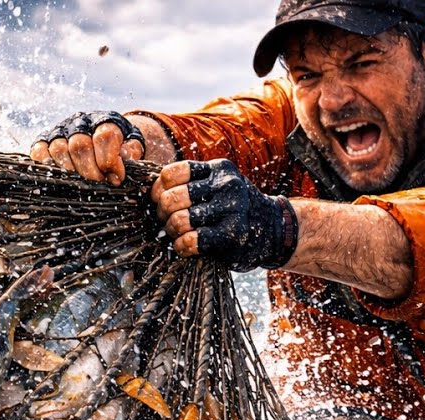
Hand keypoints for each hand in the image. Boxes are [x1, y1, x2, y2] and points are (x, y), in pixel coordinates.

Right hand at [29, 111, 145, 185]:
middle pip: (79, 145)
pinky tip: (63, 178)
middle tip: (98, 183)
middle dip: (90, 171)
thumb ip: (131, 152)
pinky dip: (48, 167)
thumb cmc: (120, 150)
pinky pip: (39, 152)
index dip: (109, 161)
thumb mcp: (132, 149)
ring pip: (58, 149)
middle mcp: (81, 122)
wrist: (104, 143)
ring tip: (82, 184)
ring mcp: (60, 131)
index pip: (104, 136)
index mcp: (105, 121)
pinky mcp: (44, 141)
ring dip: (71, 172)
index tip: (116, 178)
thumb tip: (122, 160)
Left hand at [151, 159, 296, 271]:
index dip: (157, 189)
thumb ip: (191, 183)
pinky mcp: (232, 235)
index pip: (171, 173)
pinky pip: (191, 241)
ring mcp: (231, 210)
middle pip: (171, 198)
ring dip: (171, 232)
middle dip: (162, 213)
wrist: (273, 229)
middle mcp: (226, 185)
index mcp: (218, 168)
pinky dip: (181, 246)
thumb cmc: (234, 208)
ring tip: (177, 235)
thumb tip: (151, 193)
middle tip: (166, 221)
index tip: (160, 201)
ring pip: (179, 220)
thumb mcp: (218, 185)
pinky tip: (185, 247)